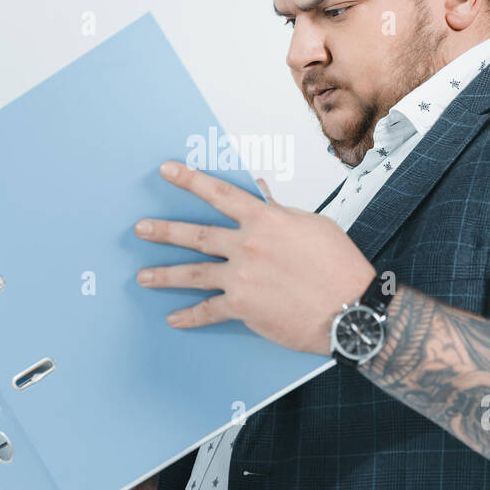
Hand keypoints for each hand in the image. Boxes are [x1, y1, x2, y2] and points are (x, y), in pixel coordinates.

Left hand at [134, 160, 376, 355]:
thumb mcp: (313, 226)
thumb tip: (261, 194)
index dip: (190, 180)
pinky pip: (208, 311)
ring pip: (193, 274)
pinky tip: (174, 319)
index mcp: (265, 220)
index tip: (167, 170)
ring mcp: (242, 277)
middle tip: (140, 229)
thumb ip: (281, 211)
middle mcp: (248, 245)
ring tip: (143, 276)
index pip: (219, 194)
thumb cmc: (339, 267)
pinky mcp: (242, 307)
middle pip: (196, 235)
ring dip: (165, 275)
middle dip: (164, 231)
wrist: (350, 309)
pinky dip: (189, 317)